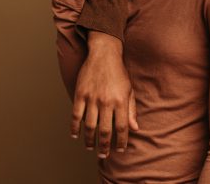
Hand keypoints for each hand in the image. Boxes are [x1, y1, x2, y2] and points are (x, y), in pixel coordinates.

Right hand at [71, 32, 138, 157]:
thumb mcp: (129, 90)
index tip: (120, 149)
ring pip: (90, 126)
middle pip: (105, 130)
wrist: (104, 54)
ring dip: (90, 140)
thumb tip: (135, 128)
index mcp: (120, 101)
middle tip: (103, 155)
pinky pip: (75, 115)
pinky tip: (76, 135)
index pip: (122, 127)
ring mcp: (92, 98)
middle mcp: (106, 101)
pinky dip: (75, 127)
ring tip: (90, 147)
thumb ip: (131, 110)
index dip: (121, 141)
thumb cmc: (119, 73)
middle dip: (104, 146)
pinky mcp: (80, 94)